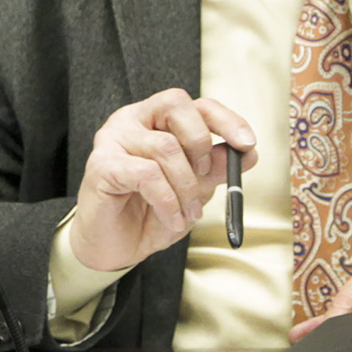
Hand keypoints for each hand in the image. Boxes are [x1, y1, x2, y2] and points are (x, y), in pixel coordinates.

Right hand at [70, 89, 256, 272]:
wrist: (117, 247)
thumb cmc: (150, 212)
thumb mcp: (195, 188)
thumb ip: (217, 167)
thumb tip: (248, 152)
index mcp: (157, 119)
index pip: (197, 104)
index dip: (226, 120)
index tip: (247, 144)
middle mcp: (133, 120)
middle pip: (176, 105)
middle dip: (201, 142)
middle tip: (208, 175)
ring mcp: (113, 139)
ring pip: (165, 146)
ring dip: (187, 186)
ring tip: (189, 212)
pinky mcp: (102, 164)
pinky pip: (147, 174)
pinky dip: (168, 200)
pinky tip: (172, 218)